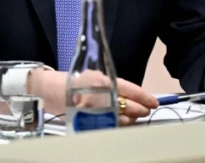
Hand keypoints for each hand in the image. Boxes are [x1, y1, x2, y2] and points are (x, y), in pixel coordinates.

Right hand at [28, 69, 158, 125]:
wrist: (51, 91)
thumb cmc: (75, 83)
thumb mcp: (95, 78)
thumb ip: (112, 85)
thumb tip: (132, 95)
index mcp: (103, 80)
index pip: (129, 89)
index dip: (144, 96)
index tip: (154, 102)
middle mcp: (100, 95)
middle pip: (127, 105)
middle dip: (139, 110)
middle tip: (145, 111)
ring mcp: (94, 109)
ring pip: (120, 118)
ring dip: (130, 120)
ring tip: (134, 118)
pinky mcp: (88, 120)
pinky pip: (108, 126)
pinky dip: (116, 125)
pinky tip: (119, 123)